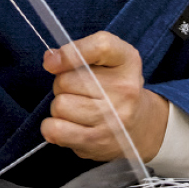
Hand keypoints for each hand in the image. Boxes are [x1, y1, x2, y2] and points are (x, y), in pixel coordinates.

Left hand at [40, 31, 168, 161]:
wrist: (138, 128)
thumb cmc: (114, 88)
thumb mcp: (107, 60)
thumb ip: (78, 52)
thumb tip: (50, 59)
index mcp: (127, 61)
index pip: (100, 46)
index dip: (69, 54)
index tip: (52, 63)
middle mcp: (125, 89)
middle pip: (66, 80)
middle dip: (62, 85)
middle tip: (78, 91)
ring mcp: (113, 118)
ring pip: (60, 105)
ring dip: (59, 107)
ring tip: (76, 109)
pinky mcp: (98, 141)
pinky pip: (55, 129)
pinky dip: (52, 127)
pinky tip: (66, 125)